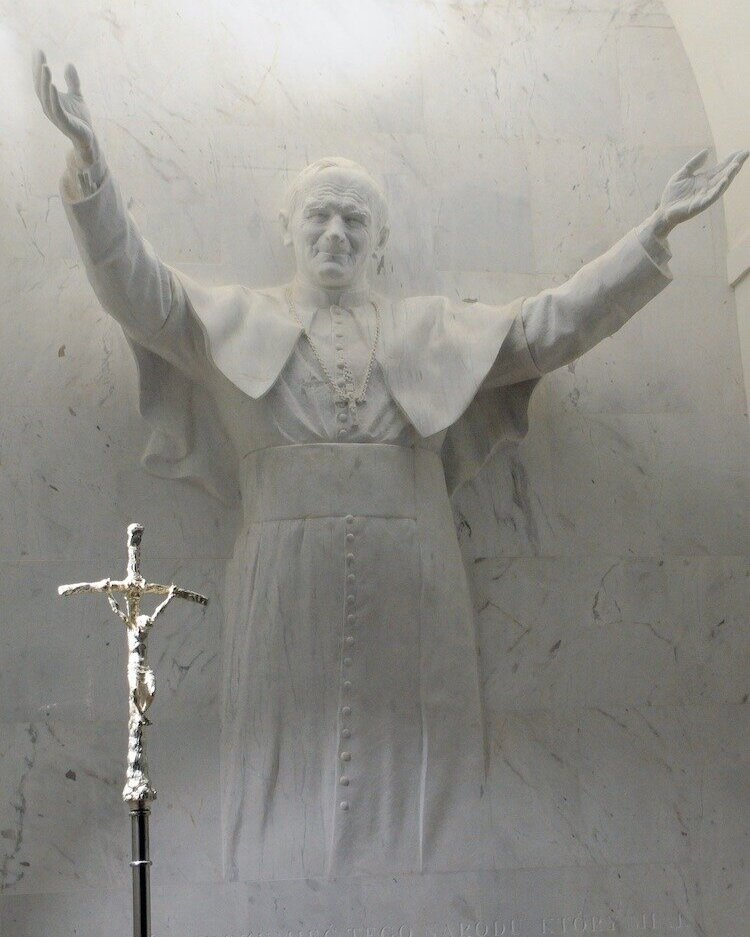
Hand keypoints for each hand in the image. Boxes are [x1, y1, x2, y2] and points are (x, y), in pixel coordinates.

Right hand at [32, 50, 98, 166]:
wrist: (88, 137)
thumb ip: (72, 81)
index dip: (38, 66)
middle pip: (40, 86)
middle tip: (40, 54)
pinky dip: (53, 96)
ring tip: (45, 66)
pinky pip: (56, 108)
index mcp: (49, 99)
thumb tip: (69, 64)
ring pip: (46, 95)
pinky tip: (53, 85)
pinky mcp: (63, 122)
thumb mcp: (77, 95)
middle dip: (39, 70)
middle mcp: (48, 106)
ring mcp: (54, 115)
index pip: (40, 80)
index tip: (38, 50)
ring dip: (45, 80)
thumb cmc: (79, 118)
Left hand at [650, 148, 748, 237]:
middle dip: (735, 164)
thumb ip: (694, 164)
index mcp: (704, 179)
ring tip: (737, 164)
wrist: (663, 211)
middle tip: (745, 154)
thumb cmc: (673, 194)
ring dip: (730, 175)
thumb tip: (707, 151)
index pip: (720, 168)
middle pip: (724, 174)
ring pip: (721, 185)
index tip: (741, 150)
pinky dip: (719, 188)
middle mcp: (708, 187)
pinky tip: (725, 180)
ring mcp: (705, 196)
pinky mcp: (699, 205)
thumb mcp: (682, 174)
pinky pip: (712, 197)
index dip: (730, 159)